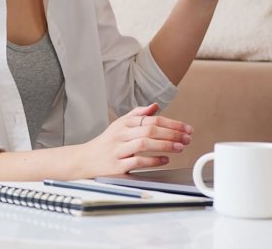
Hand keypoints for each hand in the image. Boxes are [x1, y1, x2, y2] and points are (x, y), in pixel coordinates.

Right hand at [76, 103, 193, 176]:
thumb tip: (155, 106)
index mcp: (124, 123)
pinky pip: (137, 161)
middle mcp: (120, 134)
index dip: (172, 123)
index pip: (152, 119)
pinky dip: (153, 161)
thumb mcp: (120, 125)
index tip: (186, 128)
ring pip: (144, 143)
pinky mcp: (116, 165)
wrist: (84, 160)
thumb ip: (138, 115)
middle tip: (187, 138)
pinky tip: (165, 160)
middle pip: (150, 129)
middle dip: (172, 133)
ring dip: (165, 145)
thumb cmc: (106, 143)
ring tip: (180, 147)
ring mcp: (118, 150)